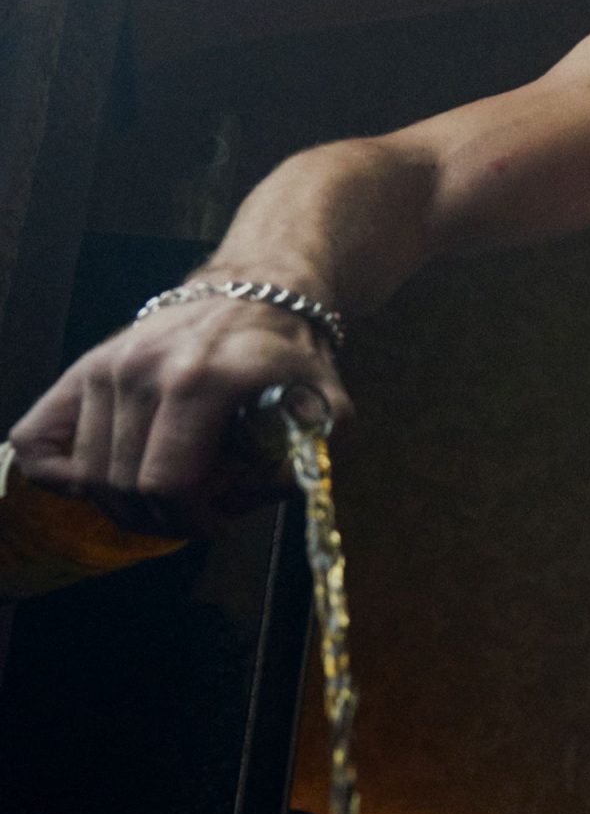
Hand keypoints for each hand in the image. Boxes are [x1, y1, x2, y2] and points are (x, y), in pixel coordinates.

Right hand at [7, 295, 351, 536]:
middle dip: (164, 518)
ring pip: (88, 474)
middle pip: (125, 487)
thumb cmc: (290, 355)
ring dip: (127, 503)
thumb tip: (277, 491)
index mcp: (203, 382)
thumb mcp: (328, 404)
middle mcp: (143, 371)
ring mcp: (106, 368)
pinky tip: (106, 479)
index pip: (168, 482)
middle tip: (197, 512)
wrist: (257, 291)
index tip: (217, 523)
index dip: (191, 521)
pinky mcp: (83, 369)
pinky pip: (37, 441)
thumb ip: (310, 456)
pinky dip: (62, 476)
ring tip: (170, 492)